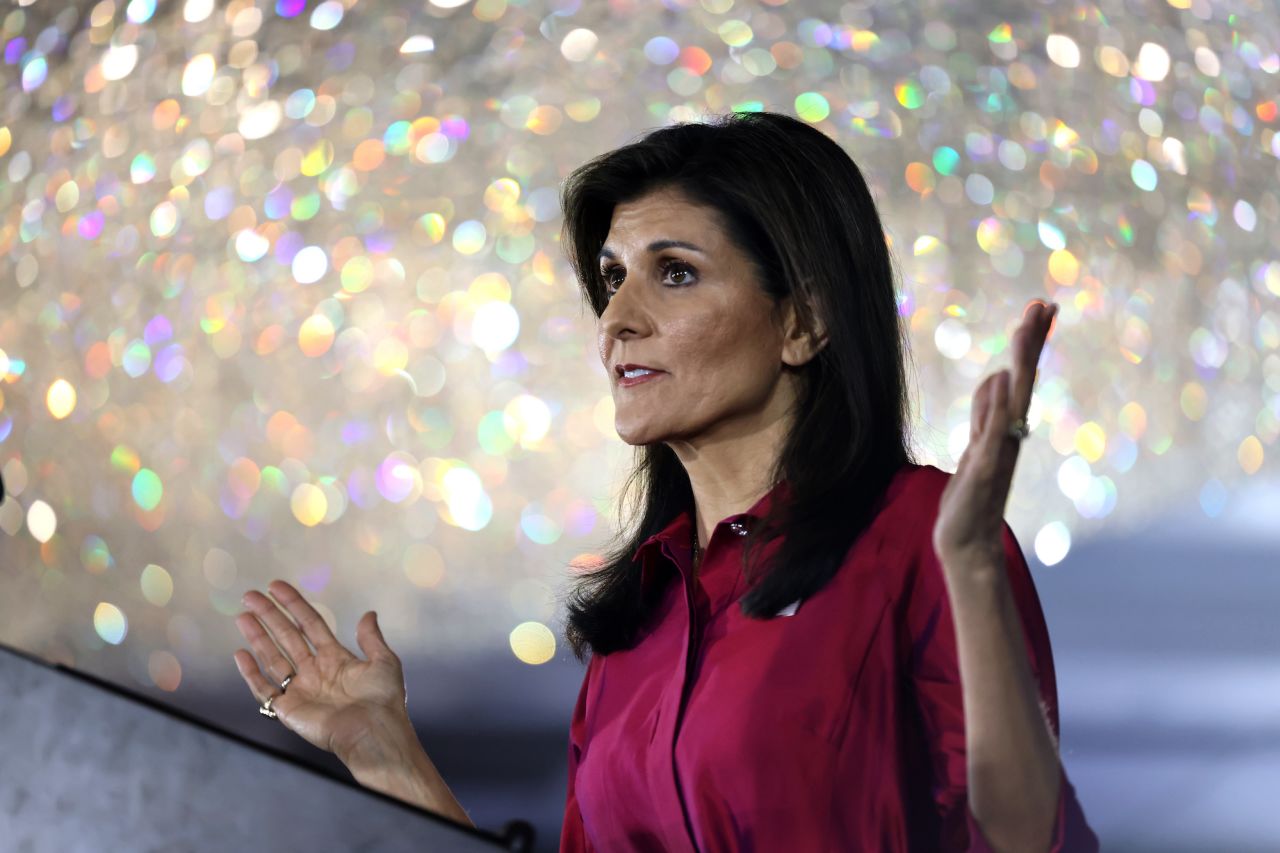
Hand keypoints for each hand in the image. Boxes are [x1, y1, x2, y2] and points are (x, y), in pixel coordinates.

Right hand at [233, 580, 410, 763]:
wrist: (375, 733)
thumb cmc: (384, 700)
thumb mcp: (384, 661)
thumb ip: (371, 638)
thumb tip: (369, 613)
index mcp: (336, 659)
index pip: (310, 624)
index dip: (294, 604)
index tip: (276, 586)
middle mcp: (315, 672)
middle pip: (287, 636)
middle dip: (269, 615)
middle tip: (249, 596)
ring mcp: (300, 690)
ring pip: (273, 657)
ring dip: (257, 637)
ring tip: (242, 617)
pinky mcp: (288, 709)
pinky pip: (265, 688)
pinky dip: (251, 673)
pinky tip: (240, 654)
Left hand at [933, 300, 1057, 570]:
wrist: (967, 544)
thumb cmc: (971, 498)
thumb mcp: (976, 446)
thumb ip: (986, 414)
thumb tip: (998, 376)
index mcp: (1004, 428)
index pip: (1019, 377)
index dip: (1030, 344)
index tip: (1042, 309)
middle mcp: (1009, 436)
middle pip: (1023, 381)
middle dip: (1032, 342)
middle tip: (1043, 305)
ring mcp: (998, 452)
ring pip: (1012, 399)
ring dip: (1020, 363)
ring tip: (1026, 326)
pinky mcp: (984, 470)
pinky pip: (993, 432)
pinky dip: (996, 408)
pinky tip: (1001, 382)